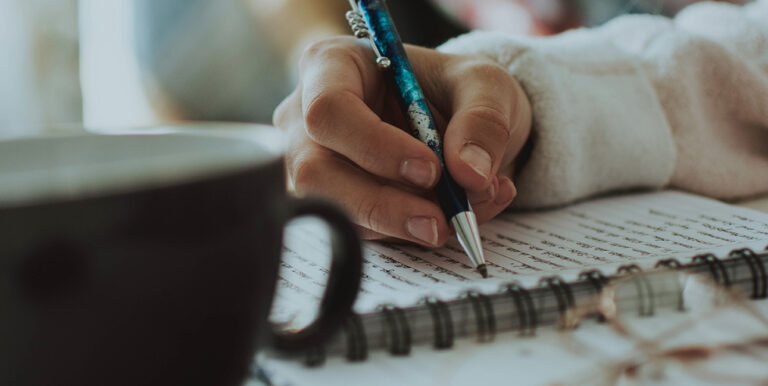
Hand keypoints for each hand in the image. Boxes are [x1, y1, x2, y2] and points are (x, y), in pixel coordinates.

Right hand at [274, 37, 531, 246]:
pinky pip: (360, 231)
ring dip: (401, 224)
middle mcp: (306, 117)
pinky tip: (453, 217)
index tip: (430, 169)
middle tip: (440, 221)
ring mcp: (312, 165)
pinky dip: (410, 233)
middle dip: (382, 204)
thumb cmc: (455, 90)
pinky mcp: (333, 203)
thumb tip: (471, 175)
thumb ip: (483, 121)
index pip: (329, 109)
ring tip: (461, 215)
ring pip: (335, 210)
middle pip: (316, 171)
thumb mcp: (484, 85)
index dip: (375, 146)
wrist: (459, 124)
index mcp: (333, 66)